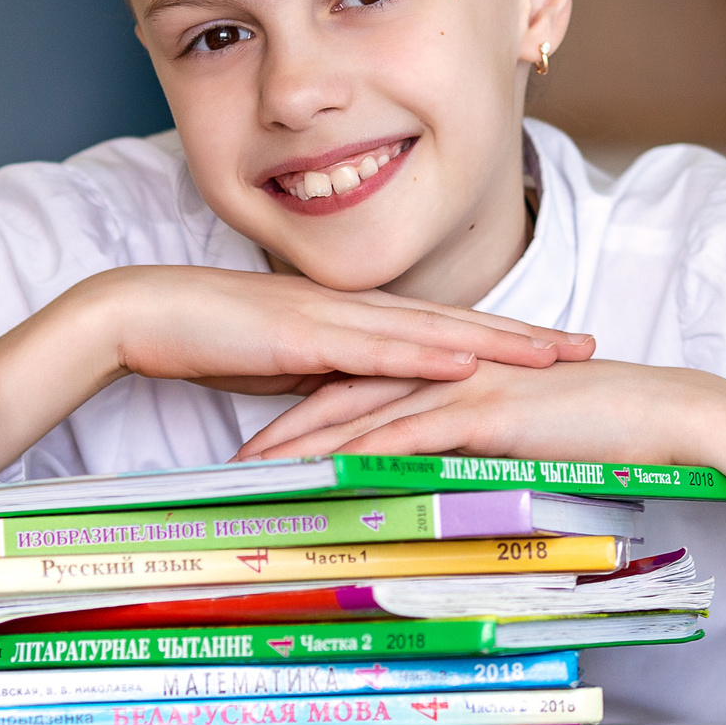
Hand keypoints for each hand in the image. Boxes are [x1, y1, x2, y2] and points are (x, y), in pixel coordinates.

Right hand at [0, 266, 592, 471]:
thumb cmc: (201, 339)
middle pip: (454, 320)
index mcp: (349, 317)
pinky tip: (468, 361)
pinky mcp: (303, 335)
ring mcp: (331, 316)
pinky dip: (426, 353)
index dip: (499, 336)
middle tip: (587, 346)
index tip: (552, 347)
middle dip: (524, 334)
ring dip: (496, 340)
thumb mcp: (279, 371)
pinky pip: (375, 347)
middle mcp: (351, 308)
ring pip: (431, 328)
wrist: (138, 311)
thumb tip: (358, 415)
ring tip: (553, 353)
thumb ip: (324, 386)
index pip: (438, 327)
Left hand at [237, 358, 700, 465]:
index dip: (306, 413)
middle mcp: (447, 369)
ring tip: (256, 472)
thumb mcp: (521, 437)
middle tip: (233, 459)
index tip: (263, 442)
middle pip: (345, 394)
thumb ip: (474, 447)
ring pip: (364, 412)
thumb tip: (440, 481)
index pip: (362, 388)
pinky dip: (364, 454)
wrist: (660, 413)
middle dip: (284, 426)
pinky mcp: (485, 412)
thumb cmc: (600, 429)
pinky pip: (411, 435)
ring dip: (307, 442)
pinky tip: (327, 475)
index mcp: (450, 371)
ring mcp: (464, 386)